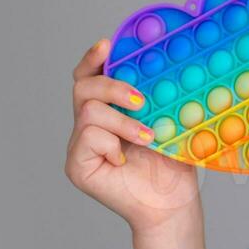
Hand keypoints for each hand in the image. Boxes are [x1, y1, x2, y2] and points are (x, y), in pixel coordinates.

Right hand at [64, 38, 202, 236]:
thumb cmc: (171, 163)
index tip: (107, 44)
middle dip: (113, 86)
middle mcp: (88, 125)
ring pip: (88, 111)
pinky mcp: (76, 166)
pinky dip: (111, 144)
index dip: (93, 58)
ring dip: (122, 123)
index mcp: (107, 110)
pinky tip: (124, 161)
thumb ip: (155, 93)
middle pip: (83, 87)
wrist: (172, 203)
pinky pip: (87, 137)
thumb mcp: (167, 119)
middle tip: (142, 101)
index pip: (89, 76)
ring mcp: (80, 146)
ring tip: (147, 138)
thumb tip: (161, 58)